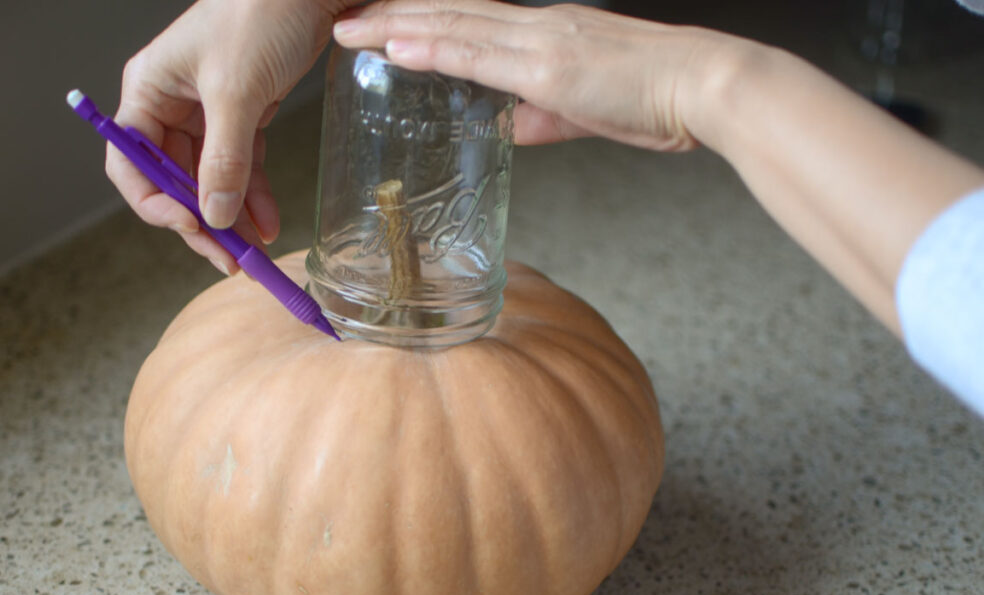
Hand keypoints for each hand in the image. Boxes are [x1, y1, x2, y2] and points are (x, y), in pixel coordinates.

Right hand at [107, 0, 358, 272]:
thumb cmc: (261, 14)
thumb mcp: (237, 92)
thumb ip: (225, 157)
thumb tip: (215, 214)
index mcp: (149, 90)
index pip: (131, 161)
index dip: (154, 202)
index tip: (190, 227)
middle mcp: (172, 102)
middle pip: (173, 179)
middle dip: (200, 221)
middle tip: (227, 257)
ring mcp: (209, 111)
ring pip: (210, 178)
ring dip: (231, 217)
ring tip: (253, 253)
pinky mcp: (245, 114)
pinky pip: (242, 165)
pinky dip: (254, 195)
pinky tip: (268, 223)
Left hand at [333, 0, 744, 151]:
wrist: (703, 87)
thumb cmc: (656, 97)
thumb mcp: (585, 109)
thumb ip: (540, 118)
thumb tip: (506, 127)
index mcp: (546, 34)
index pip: (469, 21)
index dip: (422, 21)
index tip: (383, 23)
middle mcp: (537, 27)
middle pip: (451, 14)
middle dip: (393, 15)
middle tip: (345, 17)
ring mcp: (540, 42)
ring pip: (455, 25)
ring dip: (398, 25)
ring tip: (351, 27)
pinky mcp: (548, 68)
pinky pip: (479, 54)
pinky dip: (434, 48)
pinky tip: (396, 46)